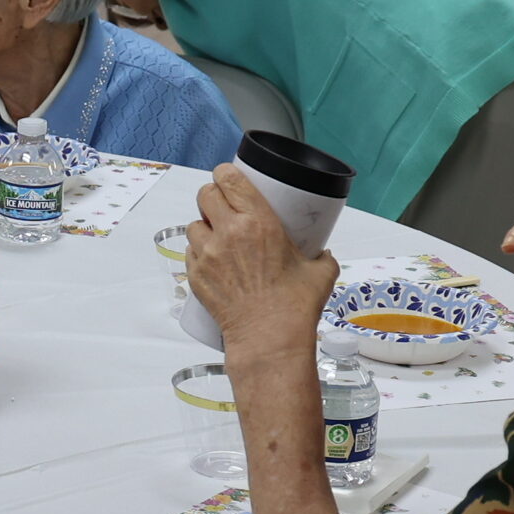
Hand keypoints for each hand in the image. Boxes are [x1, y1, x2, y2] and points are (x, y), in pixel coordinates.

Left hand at [184, 165, 334, 357]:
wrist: (270, 340)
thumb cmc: (294, 306)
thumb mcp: (320, 272)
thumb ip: (322, 256)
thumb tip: (323, 252)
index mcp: (259, 222)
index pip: (229, 179)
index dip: (225, 174)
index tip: (228, 176)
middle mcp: (229, 233)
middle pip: (205, 195)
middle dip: (213, 196)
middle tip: (223, 206)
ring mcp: (208, 255)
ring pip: (193, 224)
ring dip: (204, 226)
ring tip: (218, 237)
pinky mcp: (197, 276)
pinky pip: (190, 253)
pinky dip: (199, 253)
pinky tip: (214, 261)